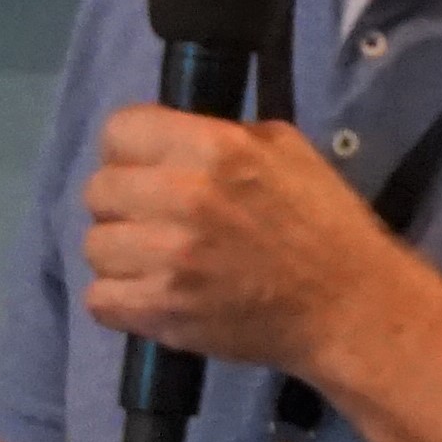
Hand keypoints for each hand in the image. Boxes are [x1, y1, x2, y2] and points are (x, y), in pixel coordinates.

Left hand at [75, 101, 419, 381]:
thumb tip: (169, 136)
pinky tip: (150, 295)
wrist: (347, 305)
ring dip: (120, 255)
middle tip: (153, 220)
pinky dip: (119, 301)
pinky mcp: (163, 311)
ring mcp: (169, 258)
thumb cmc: (323, 223)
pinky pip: (99, 300)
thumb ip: (221, 136)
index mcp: (214, 148)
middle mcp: (184, 197)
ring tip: (154, 261)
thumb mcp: (284, 150)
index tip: (146, 168)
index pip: (119, 130)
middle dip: (122, 204)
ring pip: (94, 246)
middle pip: (98, 190)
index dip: (128, 150)